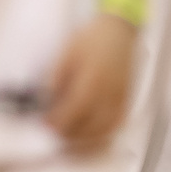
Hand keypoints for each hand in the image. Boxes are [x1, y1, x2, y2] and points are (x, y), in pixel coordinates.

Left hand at [44, 13, 136, 152]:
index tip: (45, 124)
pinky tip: (89, 136)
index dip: (57, 123)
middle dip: (68, 134)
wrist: (118, 30)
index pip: (73, 112)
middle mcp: (109, 94)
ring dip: (84, 140)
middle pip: (88, 128)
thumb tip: (45, 101)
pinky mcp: (126, 102)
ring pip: (103, 133)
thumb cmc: (92, 39)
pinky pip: (115, 127)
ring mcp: (120, 100)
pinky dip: (101, 137)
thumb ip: (55, 78)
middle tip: (53, 131)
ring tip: (68, 137)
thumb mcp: (66, 52)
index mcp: (93, 81)